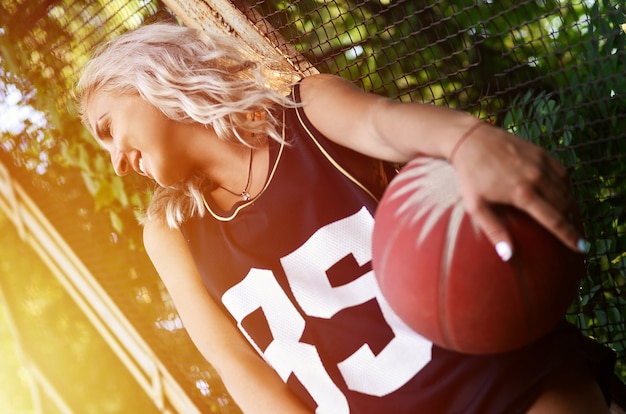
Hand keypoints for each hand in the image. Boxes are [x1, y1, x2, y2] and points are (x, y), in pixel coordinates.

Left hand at [450, 123, 587, 260]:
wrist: (471, 141)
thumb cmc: (471, 176)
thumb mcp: (476, 206)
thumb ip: (494, 231)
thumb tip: (508, 255)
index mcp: (522, 194)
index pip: (554, 220)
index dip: (570, 236)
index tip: (581, 248)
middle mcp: (536, 178)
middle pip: (564, 206)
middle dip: (570, 222)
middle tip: (572, 235)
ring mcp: (541, 163)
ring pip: (565, 190)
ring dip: (568, 206)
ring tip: (565, 218)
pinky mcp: (542, 153)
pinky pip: (562, 174)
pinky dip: (564, 187)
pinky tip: (558, 195)